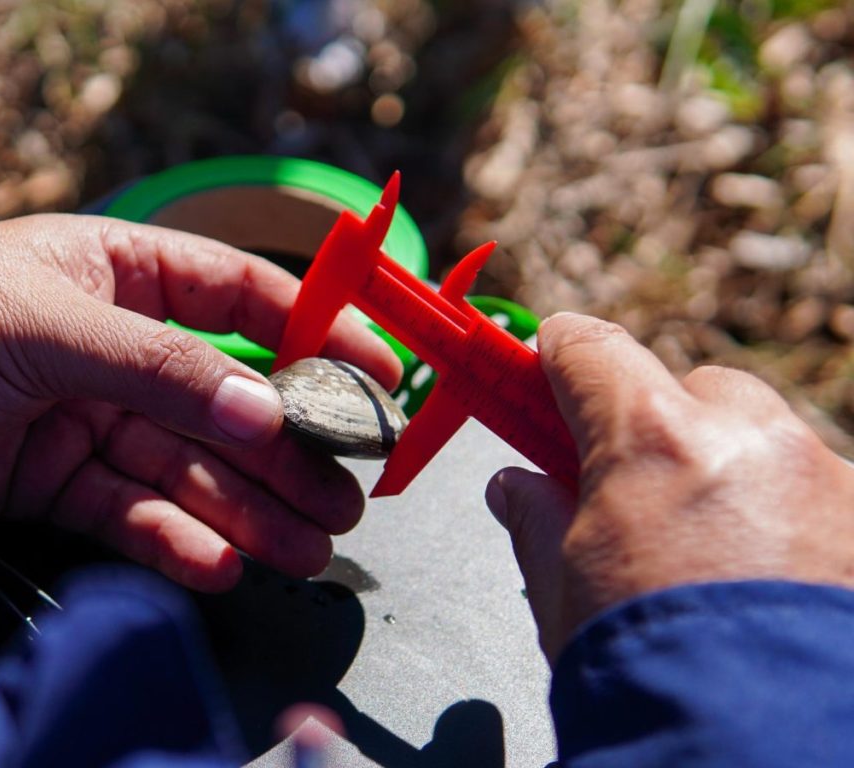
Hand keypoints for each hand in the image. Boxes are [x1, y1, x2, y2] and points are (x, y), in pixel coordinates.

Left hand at [0, 214, 401, 591]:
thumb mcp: (58, 324)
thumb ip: (168, 371)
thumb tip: (267, 415)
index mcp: (126, 275)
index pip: (245, 298)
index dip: (317, 334)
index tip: (377, 374)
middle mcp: (121, 348)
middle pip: (228, 404)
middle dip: (289, 454)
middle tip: (346, 500)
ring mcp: (94, 415)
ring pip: (191, 469)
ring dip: (249, 511)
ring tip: (308, 548)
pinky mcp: (62, 479)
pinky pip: (135, 513)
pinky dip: (177, 541)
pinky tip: (222, 565)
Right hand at [486, 312, 853, 661]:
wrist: (752, 750)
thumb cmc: (651, 672)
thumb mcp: (559, 589)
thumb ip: (535, 519)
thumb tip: (517, 490)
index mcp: (652, 439)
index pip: (592, 349)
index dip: (557, 352)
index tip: (542, 362)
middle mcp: (747, 438)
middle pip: (686, 388)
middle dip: (652, 421)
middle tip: (623, 479)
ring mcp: (820, 479)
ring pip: (758, 438)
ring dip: (724, 467)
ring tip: (703, 549)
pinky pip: (810, 490)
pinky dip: (779, 513)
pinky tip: (758, 574)